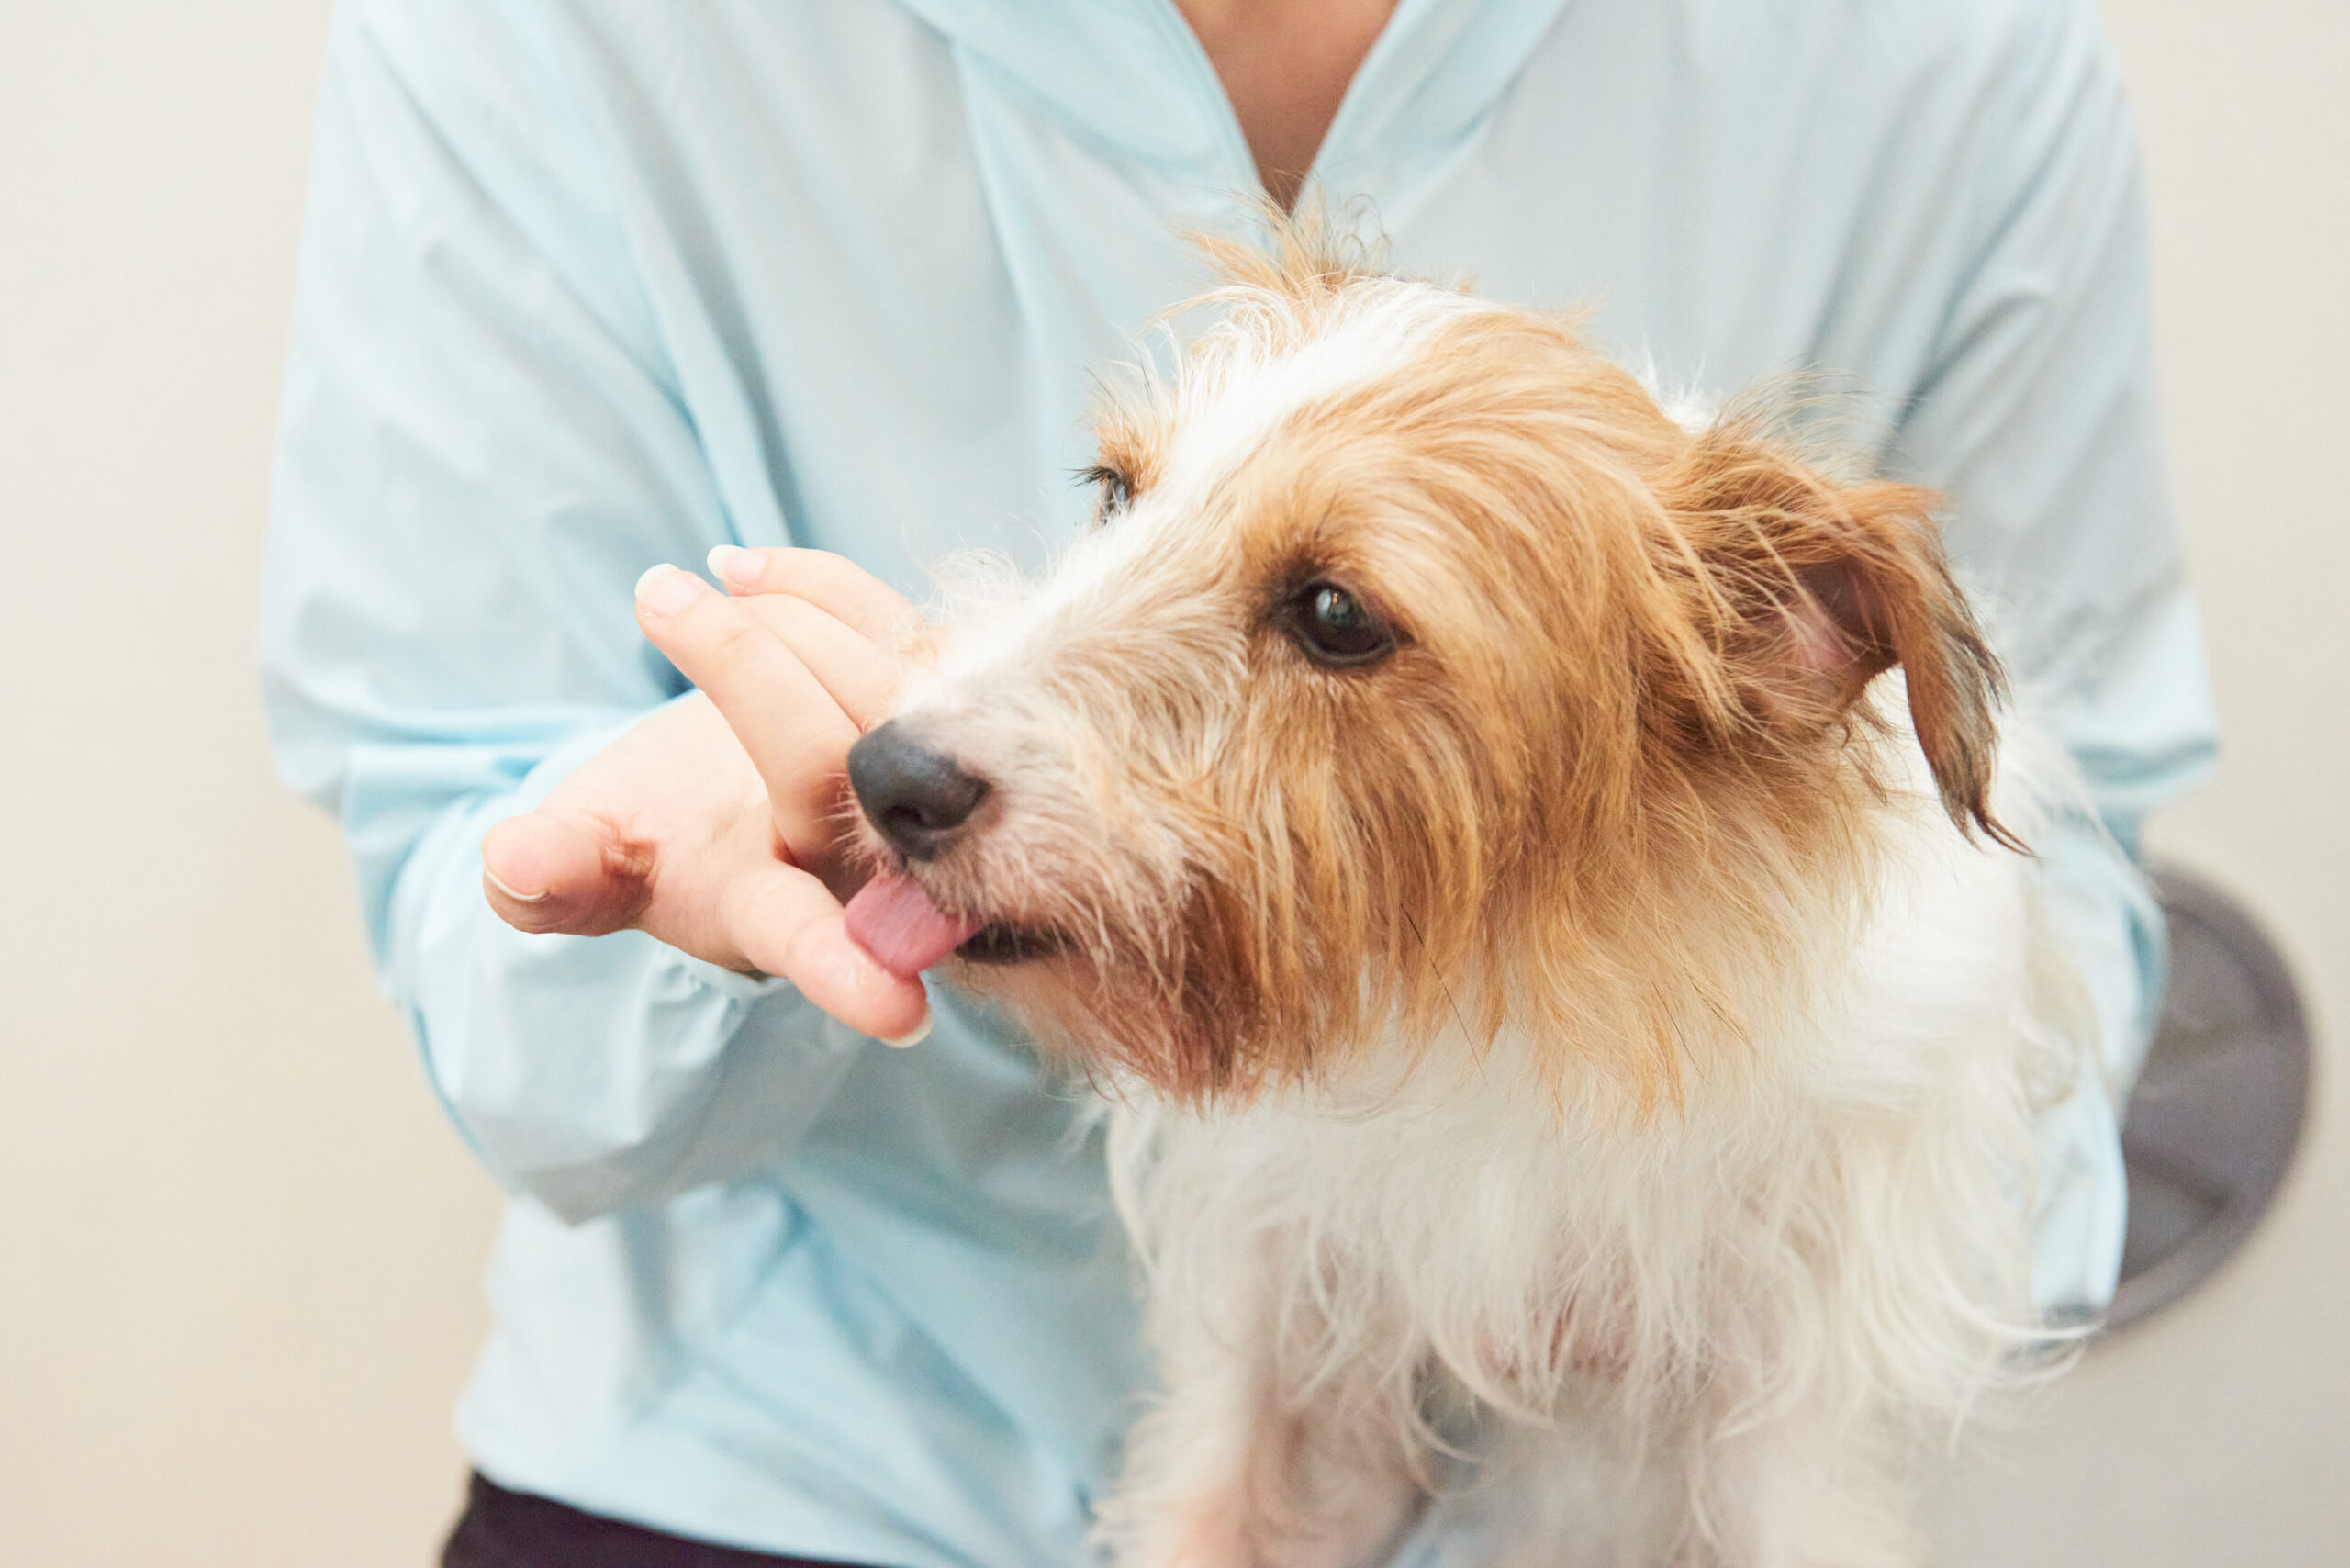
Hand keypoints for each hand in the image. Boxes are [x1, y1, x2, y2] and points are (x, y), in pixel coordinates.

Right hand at [480, 547, 932, 1040]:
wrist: (702, 788)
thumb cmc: (643, 841)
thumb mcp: (580, 866)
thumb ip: (548, 873)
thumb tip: (508, 860)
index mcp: (773, 913)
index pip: (814, 942)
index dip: (845, 970)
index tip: (897, 1016)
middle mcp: (858, 855)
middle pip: (833, 764)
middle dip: (744, 666)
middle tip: (659, 598)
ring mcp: (901, 776)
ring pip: (875, 683)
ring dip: (779, 617)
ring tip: (685, 591)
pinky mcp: (925, 701)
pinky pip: (894, 629)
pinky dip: (817, 585)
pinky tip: (741, 571)